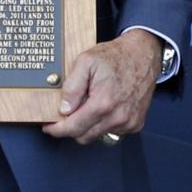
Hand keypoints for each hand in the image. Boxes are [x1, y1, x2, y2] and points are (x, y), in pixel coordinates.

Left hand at [44, 32, 159, 143]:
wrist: (143, 54)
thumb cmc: (115, 57)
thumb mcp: (85, 62)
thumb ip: (72, 87)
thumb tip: (64, 109)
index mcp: (103, 103)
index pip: (73, 128)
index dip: (56, 130)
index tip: (49, 127)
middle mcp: (118, 117)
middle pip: (83, 137)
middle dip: (71, 127)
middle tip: (68, 113)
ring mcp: (129, 122)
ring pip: (97, 136)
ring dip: (89, 125)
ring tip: (90, 105)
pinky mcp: (136, 124)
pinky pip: (112, 132)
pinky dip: (104, 124)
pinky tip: (105, 107)